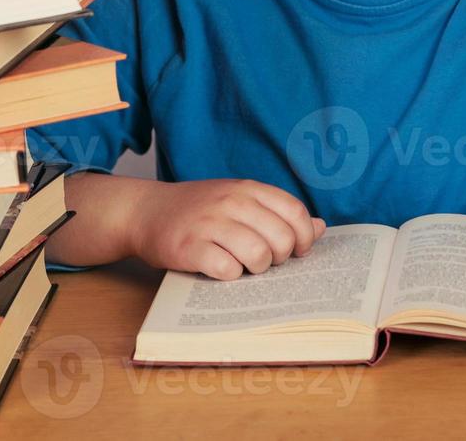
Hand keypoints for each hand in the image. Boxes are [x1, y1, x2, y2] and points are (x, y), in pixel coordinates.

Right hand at [127, 178, 325, 279]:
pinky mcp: (190, 247)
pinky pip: (227, 270)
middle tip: (266, 261)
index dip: (303, 237)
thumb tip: (319, 228)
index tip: (297, 252)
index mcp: (248, 189)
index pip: (294, 212)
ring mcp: (210, 224)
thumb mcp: (239, 200)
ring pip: (258, 255)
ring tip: (244, 266)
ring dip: (256, 269)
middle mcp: (231, 201)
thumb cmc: (199, 210)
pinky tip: (221, 270)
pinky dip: (230, 276)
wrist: (145, 211)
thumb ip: (278, 212)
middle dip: (280, 258)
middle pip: (281, 238)